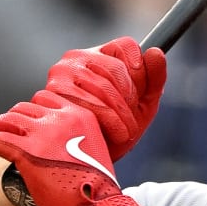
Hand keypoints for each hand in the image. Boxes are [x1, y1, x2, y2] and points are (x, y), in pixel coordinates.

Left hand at [0, 96, 122, 205]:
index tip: (19, 121)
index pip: (44, 100)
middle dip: (7, 119)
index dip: (28, 111)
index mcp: (80, 115)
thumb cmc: (97, 191)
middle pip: (22, 109)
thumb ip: (73, 139)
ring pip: (6, 121)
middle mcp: (61, 119)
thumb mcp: (93, 153)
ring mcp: (43, 134)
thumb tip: (53, 144)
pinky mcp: (28, 152)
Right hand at [33, 39, 165, 160]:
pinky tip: (112, 134)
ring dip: (120, 114)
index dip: (139, 71)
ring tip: (125, 132)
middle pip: (116, 68)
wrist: (89, 159)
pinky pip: (87, 103)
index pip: (126, 46)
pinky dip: (106, 121)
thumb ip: (154, 80)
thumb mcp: (142, 106)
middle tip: (132, 121)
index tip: (140, 94)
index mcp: (100, 56)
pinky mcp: (51, 93)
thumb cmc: (116, 131)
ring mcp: (61, 74)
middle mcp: (77, 59)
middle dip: (129, 99)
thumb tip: (155, 53)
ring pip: (102, 86)